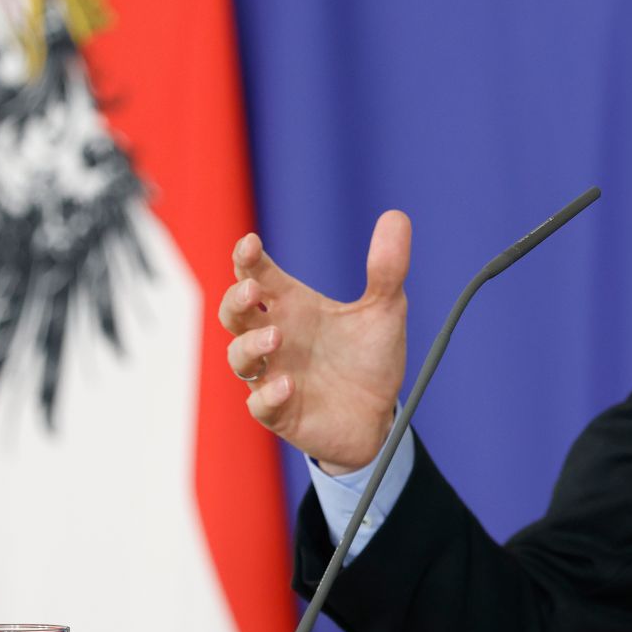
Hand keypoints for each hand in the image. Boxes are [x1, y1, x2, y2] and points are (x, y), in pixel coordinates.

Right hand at [218, 212, 410, 474]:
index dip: (247, 258)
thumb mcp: (386, 310)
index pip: (257, 275)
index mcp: (293, 307)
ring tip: (276, 336)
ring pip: (239, 357)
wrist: (380, 415)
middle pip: (235, 314)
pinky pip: (260, 405)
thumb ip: (388, 267)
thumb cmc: (370, 358)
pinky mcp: (281, 413)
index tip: (250, 243)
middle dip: (235, 299)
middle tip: (253, 289)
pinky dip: (268, 395)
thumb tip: (396, 216)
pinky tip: (287, 385)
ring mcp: (273, 375)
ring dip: (250, 345)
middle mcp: (276, 338)